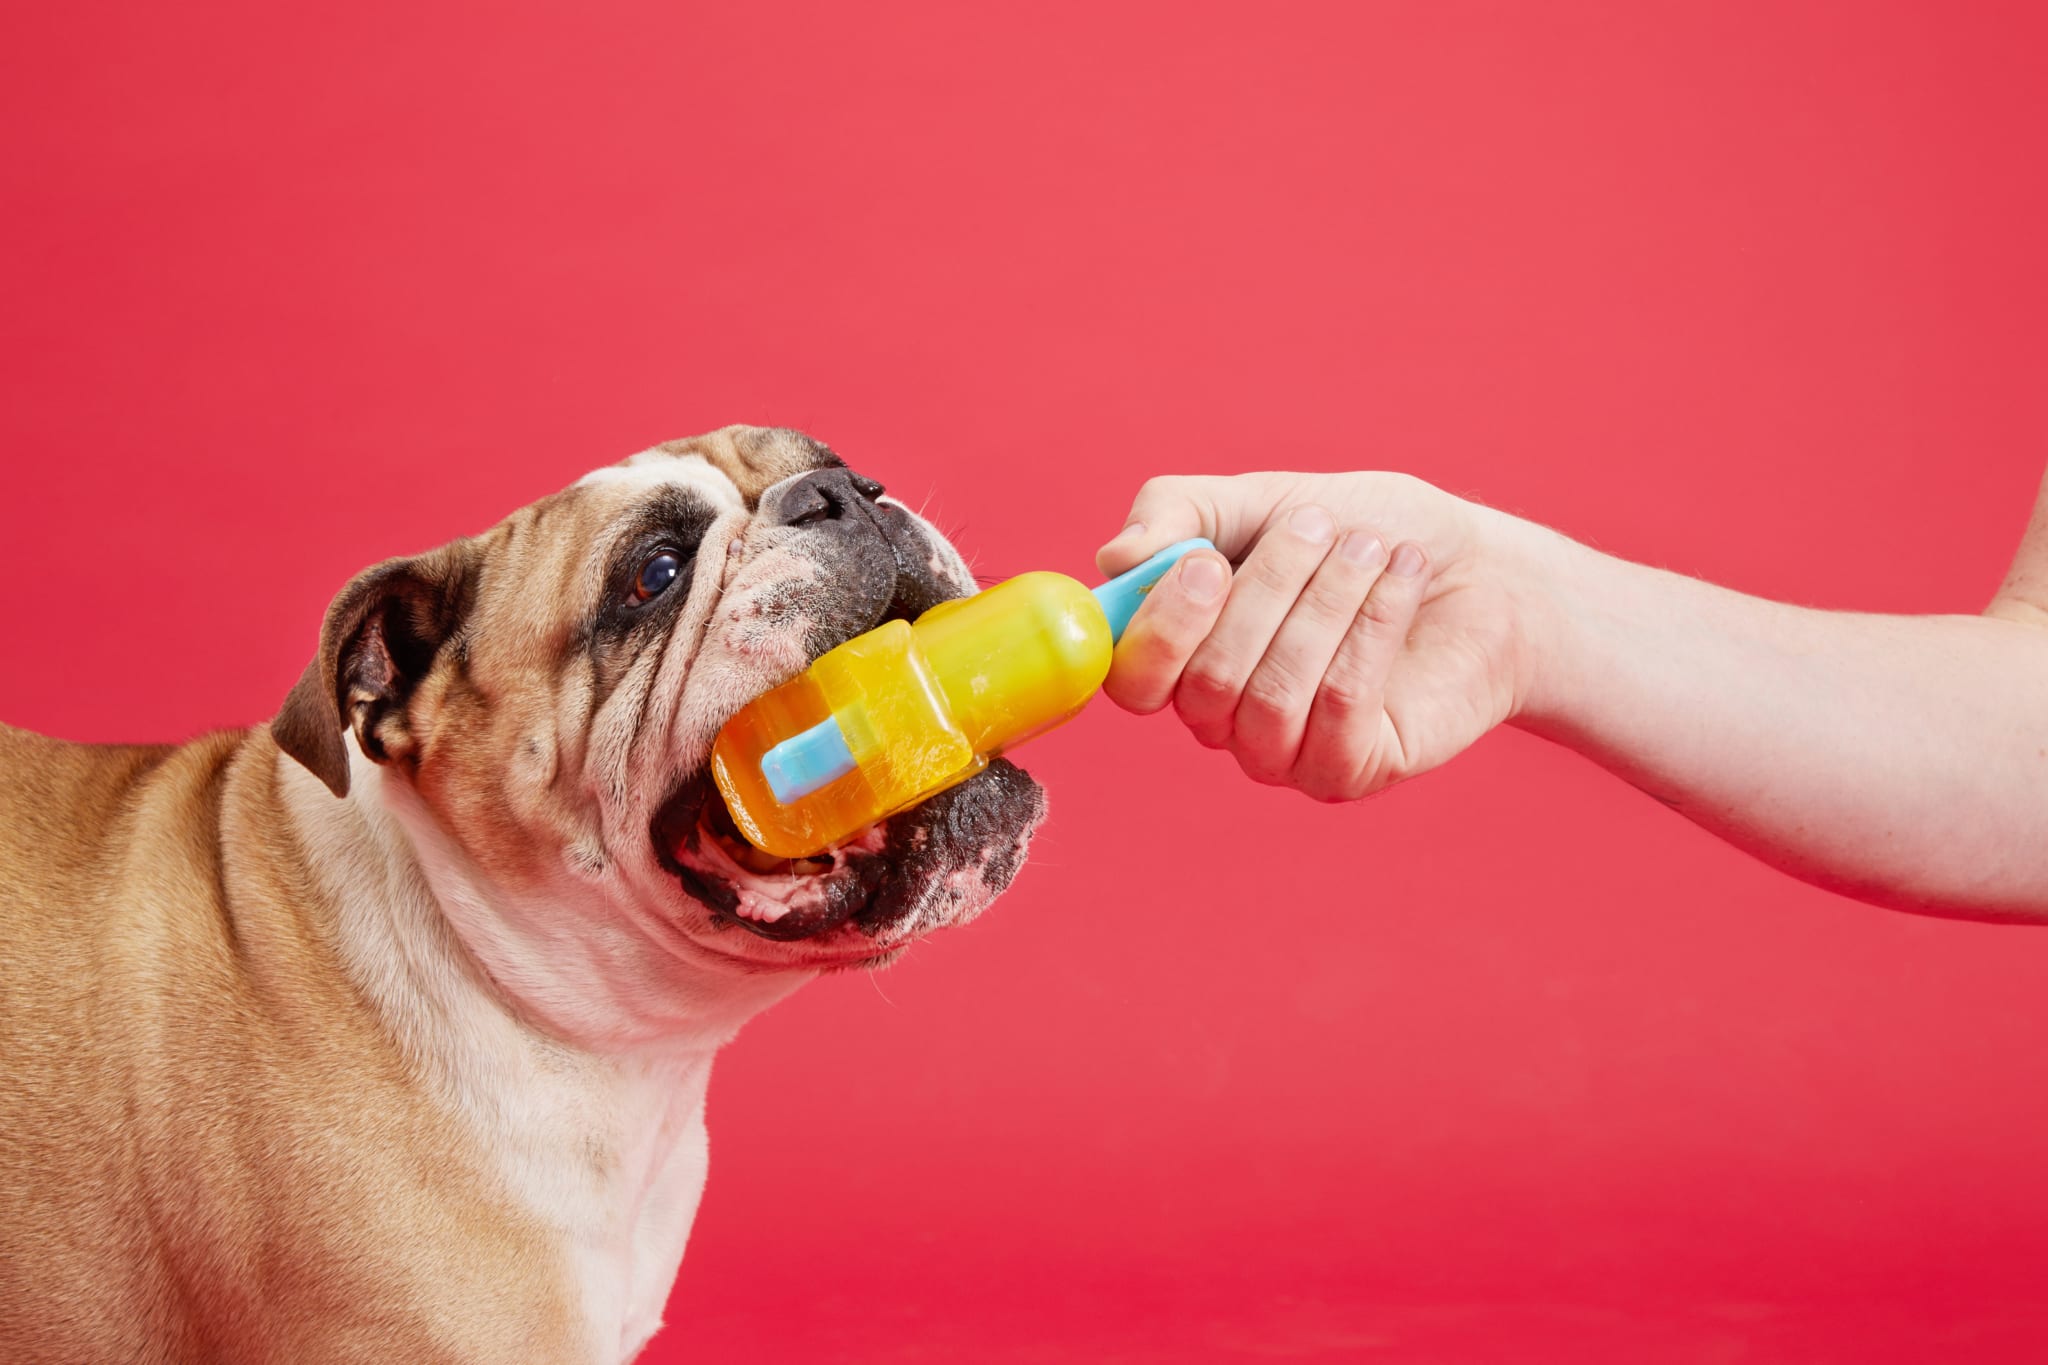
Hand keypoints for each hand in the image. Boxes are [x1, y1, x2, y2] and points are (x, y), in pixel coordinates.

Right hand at [1096, 471, 1550, 800]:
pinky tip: (1402, 579)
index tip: (1206, 561)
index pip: (1130, 677)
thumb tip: (1114, 558)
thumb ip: (1180, 513)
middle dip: (1268, 590)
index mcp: (1184, 657)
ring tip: (1370, 548)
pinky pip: (1339, 708)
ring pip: (1271, 697)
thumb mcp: (1268, 498)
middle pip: (1205, 682)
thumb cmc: (1365, 532)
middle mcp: (1221, 718)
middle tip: (1318, 525)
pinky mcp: (1350, 769)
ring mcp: (1283, 753)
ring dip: (1325, 605)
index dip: (1159, 627)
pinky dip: (1371, 630)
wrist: (1482, 568)